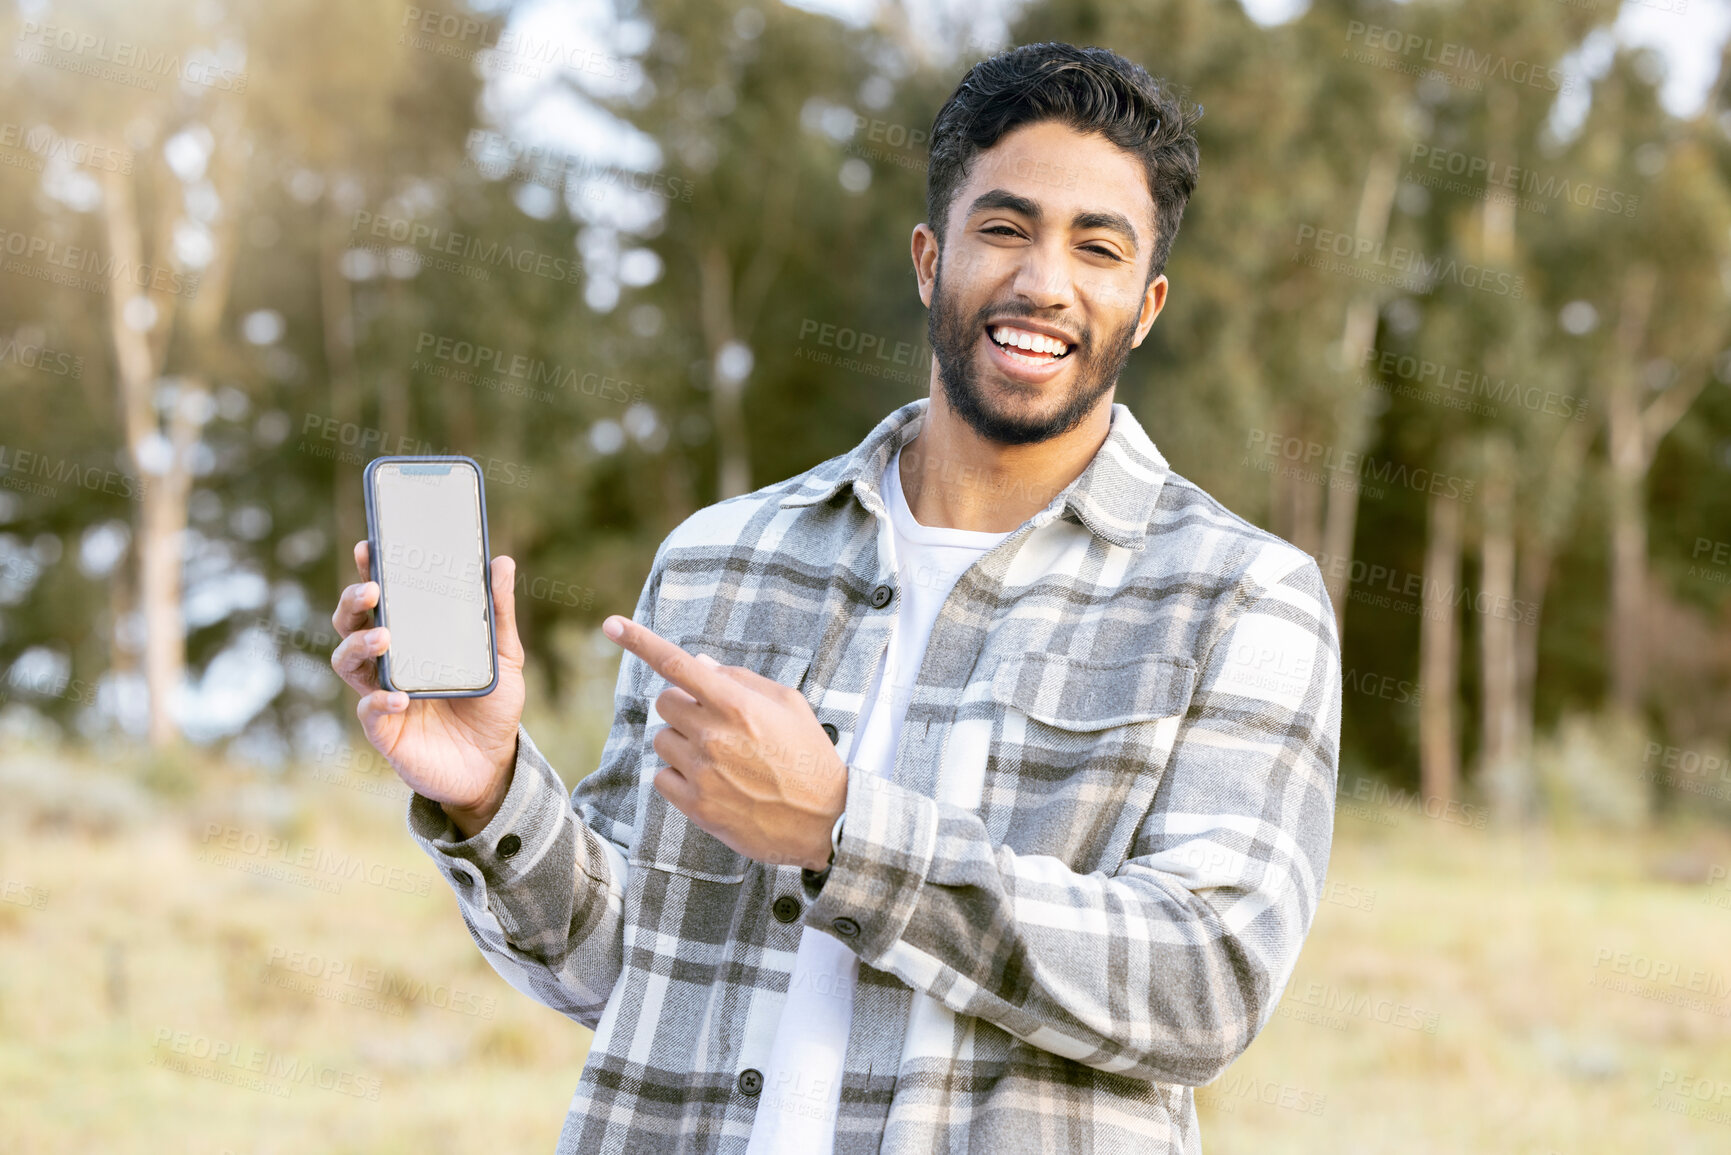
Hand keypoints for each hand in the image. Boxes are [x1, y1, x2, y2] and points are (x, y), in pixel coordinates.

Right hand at [330, 540, 527, 836]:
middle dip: (353, 602)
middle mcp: (389, 663)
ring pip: (347, 663)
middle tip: (372, 590)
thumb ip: (498, 613)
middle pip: (351, 624)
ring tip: (383, 637)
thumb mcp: (504, 656)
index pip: (382, 599)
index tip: (369, 546)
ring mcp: (382, 695)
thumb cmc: (492, 706)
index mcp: (412, 639)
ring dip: (358, 645)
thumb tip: (500, 561)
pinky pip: (368, 711)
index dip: (369, 571)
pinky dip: (379, 701)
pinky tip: (400, 697)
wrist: (494, 764)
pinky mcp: (385, 730)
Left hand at [602, 615, 846, 870]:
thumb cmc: (810, 756)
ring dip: (683, 743)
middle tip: (715, 723)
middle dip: (685, 707)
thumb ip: (741, 680)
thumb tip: (700, 663)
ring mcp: (702, 772)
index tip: (610, 624)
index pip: (677, 664)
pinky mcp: (696, 805)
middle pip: (665, 703)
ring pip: (662, 741)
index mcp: (737, 704)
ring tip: (721, 759)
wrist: (826, 821)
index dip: (640, 641)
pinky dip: (678, 777)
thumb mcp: (789, 704)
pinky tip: (711, 783)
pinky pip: (662, 777)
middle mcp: (714, 735)